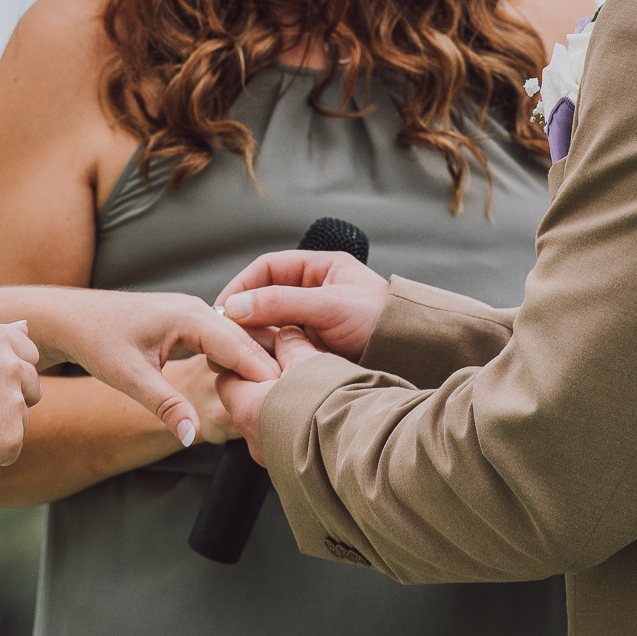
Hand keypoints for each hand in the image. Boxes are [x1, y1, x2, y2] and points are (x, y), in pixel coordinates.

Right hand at [0, 320, 41, 481]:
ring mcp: (15, 403)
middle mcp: (13, 367)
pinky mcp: (12, 438)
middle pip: (32, 386)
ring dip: (0, 424)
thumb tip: (26, 326)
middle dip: (10, 397)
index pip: (29, 353)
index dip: (7, 371)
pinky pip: (11, 445)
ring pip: (21, 417)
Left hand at [23, 288, 278, 448]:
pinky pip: (223, 340)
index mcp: (189, 316)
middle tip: (297, 404)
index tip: (289, 401)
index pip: (240, 347)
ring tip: (282, 397)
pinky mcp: (188, 322)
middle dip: (270, 371)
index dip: (266, 375)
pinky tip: (251, 384)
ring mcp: (194, 313)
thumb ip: (166, 406)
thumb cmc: (96, 340)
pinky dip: (238, 360)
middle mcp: (197, 309)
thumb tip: (193, 437)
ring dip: (256, 366)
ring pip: (236, 340)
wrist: (71, 318)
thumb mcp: (130, 377)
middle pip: (246, 341)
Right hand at [215, 251, 389, 359]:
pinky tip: (258, 366)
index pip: (266, 269)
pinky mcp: (314, 349)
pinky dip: (268, 355)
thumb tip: (234, 308)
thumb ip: (282, 303)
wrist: (414, 355)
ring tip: (236, 354)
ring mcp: (312, 321)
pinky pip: (282, 348)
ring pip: (270, 326)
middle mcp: (312, 292)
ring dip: (253, 338)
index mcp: (318, 269)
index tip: (222, 308)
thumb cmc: (381, 321)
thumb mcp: (329, 306)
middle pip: (264, 298)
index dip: (241, 286)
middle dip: (243, 316)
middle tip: (223, 336)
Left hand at [216, 327, 320, 462]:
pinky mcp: (292, 473)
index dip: (242, 363)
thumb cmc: (333, 402)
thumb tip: (285, 335)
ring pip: (268, 426)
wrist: (366, 446)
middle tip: (289, 371)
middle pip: (247, 405)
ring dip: (282, 410)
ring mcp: (272, 460)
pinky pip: (286, 445)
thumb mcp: (309, 361)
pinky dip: (295, 430)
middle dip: (265, 387)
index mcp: (248, 408)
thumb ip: (290, 345)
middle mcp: (254, 440)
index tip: (261, 354)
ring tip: (310, 394)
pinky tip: (318, 419)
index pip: (227, 380)